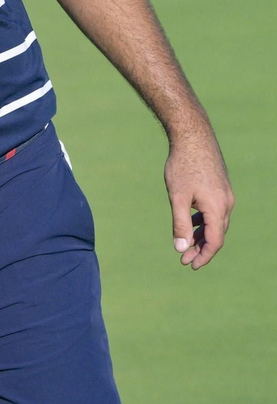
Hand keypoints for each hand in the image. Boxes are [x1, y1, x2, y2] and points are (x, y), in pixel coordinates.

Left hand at [165, 125, 233, 269]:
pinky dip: (203, 221)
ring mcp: (225, 195)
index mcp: (218, 208)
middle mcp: (226, 203)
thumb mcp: (177, 198)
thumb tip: (181, 248)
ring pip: (216, 223)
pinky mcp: (220, 187)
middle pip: (216, 234)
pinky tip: (191, 223)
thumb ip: (180, 224)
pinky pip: (214, 211)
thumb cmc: (183, 166)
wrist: (193, 137)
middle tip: (184, 259)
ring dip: (202, 235)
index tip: (190, 266)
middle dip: (201, 249)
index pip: (215, 241)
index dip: (203, 256)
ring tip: (186, 245)